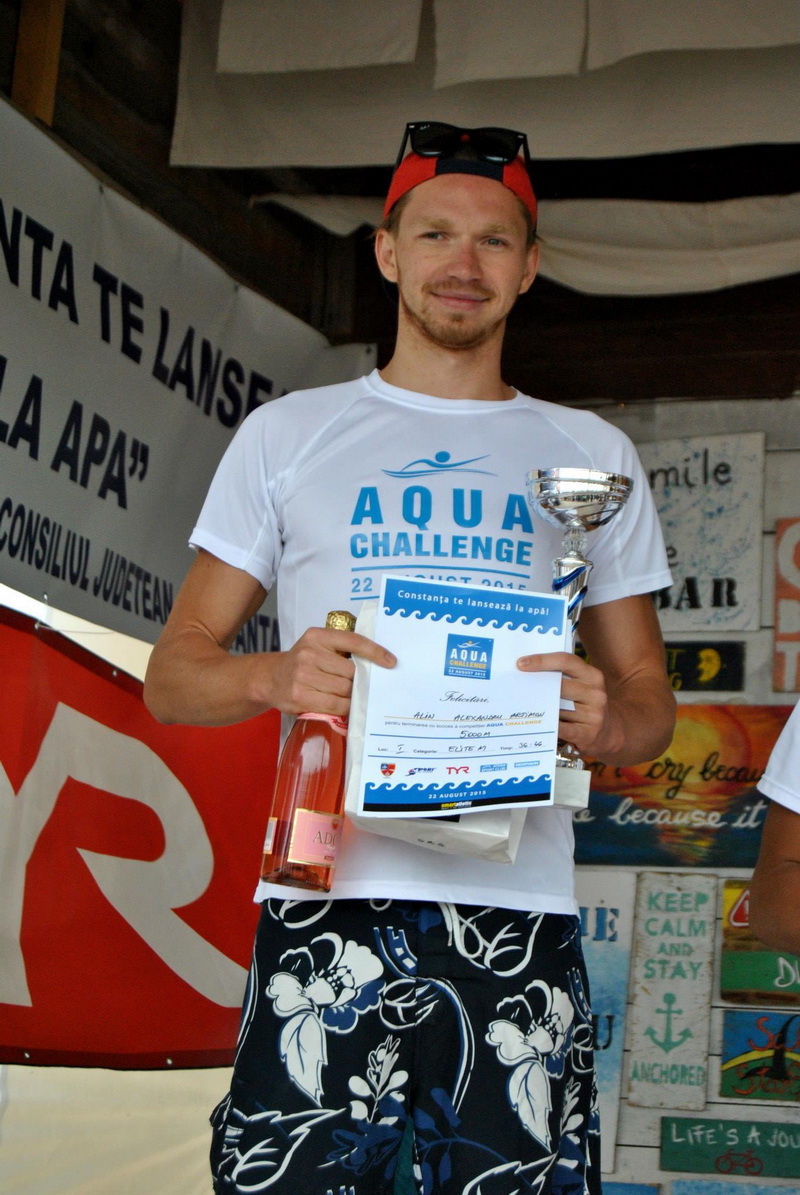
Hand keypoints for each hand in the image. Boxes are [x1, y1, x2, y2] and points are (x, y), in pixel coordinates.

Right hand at [265, 626, 395, 716]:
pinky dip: (344, 707)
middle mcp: (310, 653)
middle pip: (351, 671)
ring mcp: (303, 676)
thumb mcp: (316, 646)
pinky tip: (344, 706)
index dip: (375, 652)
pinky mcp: (300, 696)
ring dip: (352, 696)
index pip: (353, 641)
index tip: (391, 662)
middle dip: (360, 681)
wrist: (269, 678)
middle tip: (363, 686)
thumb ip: (339, 650)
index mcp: (317, 636)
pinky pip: (334, 705)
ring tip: (352, 697)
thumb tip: (374, 665)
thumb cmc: (301, 662)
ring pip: (344, 689)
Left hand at [517, 650, 619, 759]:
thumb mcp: (582, 687)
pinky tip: (534, 724)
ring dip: (538, 707)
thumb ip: (562, 678)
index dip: (542, 660)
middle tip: (514, 686)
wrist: (609, 733)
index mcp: (593, 676)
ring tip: (519, 705)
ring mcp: (594, 714)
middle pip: (559, 685)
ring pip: (557, 708)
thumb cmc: (585, 705)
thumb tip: (527, 672)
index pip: (566, 661)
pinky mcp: (588, 734)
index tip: (520, 663)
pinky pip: (560, 728)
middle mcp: (596, 693)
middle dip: (535, 685)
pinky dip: (547, 725)